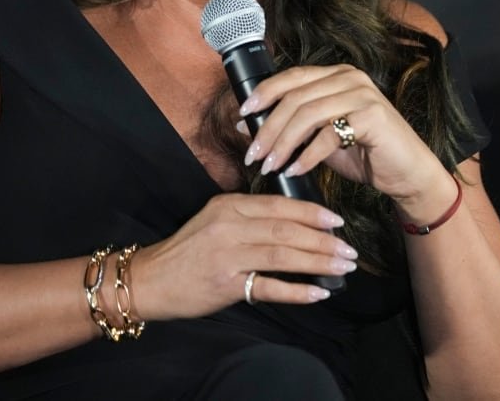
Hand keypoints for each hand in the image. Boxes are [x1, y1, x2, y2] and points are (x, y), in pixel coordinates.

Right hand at [128, 193, 357, 319]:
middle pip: (286, 230)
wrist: (151, 279)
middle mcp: (229, 227)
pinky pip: (268, 287)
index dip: (311, 213)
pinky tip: (319, 293)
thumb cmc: (187, 250)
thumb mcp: (214, 220)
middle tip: (348, 249)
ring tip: (343, 268)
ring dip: (317, 262)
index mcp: (228, 206)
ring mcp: (227, 256)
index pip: (278, 205)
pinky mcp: (226, 284)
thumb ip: (248, 217)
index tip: (337, 221)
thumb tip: (293, 223)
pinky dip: (296, 290)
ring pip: (282, 255)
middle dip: (322, 240)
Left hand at [239, 64, 445, 202]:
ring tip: (269, 166)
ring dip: (283, 143)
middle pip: (295, 98)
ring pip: (307, 115)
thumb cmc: (364, 154)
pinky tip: (295, 170)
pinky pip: (328, 135)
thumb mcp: (319, 138)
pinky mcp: (372, 116)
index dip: (264, 93)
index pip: (292, 77)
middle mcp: (349, 78)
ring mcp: (362, 95)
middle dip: (268, 128)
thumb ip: (290, 128)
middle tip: (253, 154)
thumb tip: (246, 125)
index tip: (243, 114)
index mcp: (335, 75)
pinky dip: (307, 156)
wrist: (407, 174)